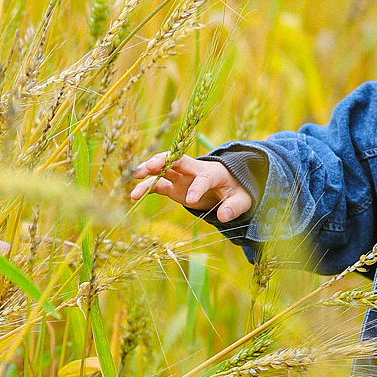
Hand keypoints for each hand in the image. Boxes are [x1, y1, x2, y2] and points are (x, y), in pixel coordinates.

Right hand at [129, 152, 252, 222]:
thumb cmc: (236, 190)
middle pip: (178, 160)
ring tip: (135, 178)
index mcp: (213, 172)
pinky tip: (134, 195)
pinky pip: (158, 184)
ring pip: (163, 169)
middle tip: (149, 166)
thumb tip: (223, 216)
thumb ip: (234, 207)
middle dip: (163, 160)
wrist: (229, 185)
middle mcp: (195, 170)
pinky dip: (147, 187)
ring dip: (149, 171)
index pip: (204, 178)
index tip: (190, 200)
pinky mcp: (174, 186)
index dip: (198, 188)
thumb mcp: (242, 199)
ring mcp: (182, 177)